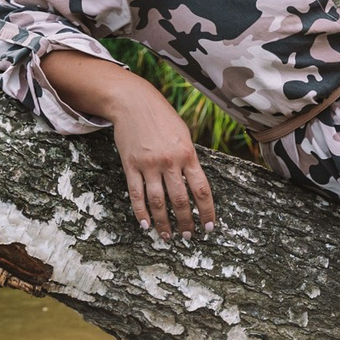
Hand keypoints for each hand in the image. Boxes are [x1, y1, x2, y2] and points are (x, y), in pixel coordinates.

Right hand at [112, 87, 215, 236]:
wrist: (133, 102)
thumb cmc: (163, 118)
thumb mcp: (184, 135)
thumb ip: (190, 158)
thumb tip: (195, 184)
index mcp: (188, 154)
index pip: (201, 189)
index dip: (206, 211)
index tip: (209, 227)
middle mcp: (170, 161)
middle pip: (180, 200)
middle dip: (185, 222)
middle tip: (189, 237)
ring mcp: (148, 165)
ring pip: (157, 202)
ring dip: (163, 223)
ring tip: (167, 237)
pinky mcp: (130, 165)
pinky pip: (136, 194)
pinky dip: (141, 212)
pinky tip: (146, 225)